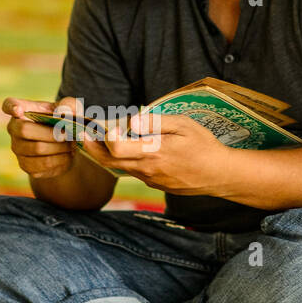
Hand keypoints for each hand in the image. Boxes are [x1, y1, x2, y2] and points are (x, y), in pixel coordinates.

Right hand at [2, 95, 82, 179]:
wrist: (68, 146)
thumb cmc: (65, 121)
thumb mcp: (71, 109)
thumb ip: (69, 105)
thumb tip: (61, 111)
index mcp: (22, 110)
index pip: (9, 105)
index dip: (11, 107)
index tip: (18, 110)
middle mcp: (14, 129)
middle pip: (24, 130)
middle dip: (50, 132)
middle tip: (67, 134)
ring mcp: (18, 148)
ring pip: (37, 148)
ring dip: (59, 147)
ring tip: (72, 145)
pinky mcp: (26, 166)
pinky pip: (42, 164)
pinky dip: (60, 160)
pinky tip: (67, 155)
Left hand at [81, 112, 228, 193]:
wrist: (219, 174)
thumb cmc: (203, 145)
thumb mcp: (184, 125)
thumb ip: (156, 121)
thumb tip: (132, 119)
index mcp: (154, 151)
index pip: (117, 147)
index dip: (104, 136)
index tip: (101, 125)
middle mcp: (147, 168)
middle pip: (109, 160)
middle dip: (92, 146)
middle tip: (82, 133)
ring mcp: (150, 178)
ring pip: (119, 167)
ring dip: (105, 153)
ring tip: (97, 138)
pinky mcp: (154, 183)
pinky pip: (132, 171)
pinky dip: (122, 160)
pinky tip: (123, 149)